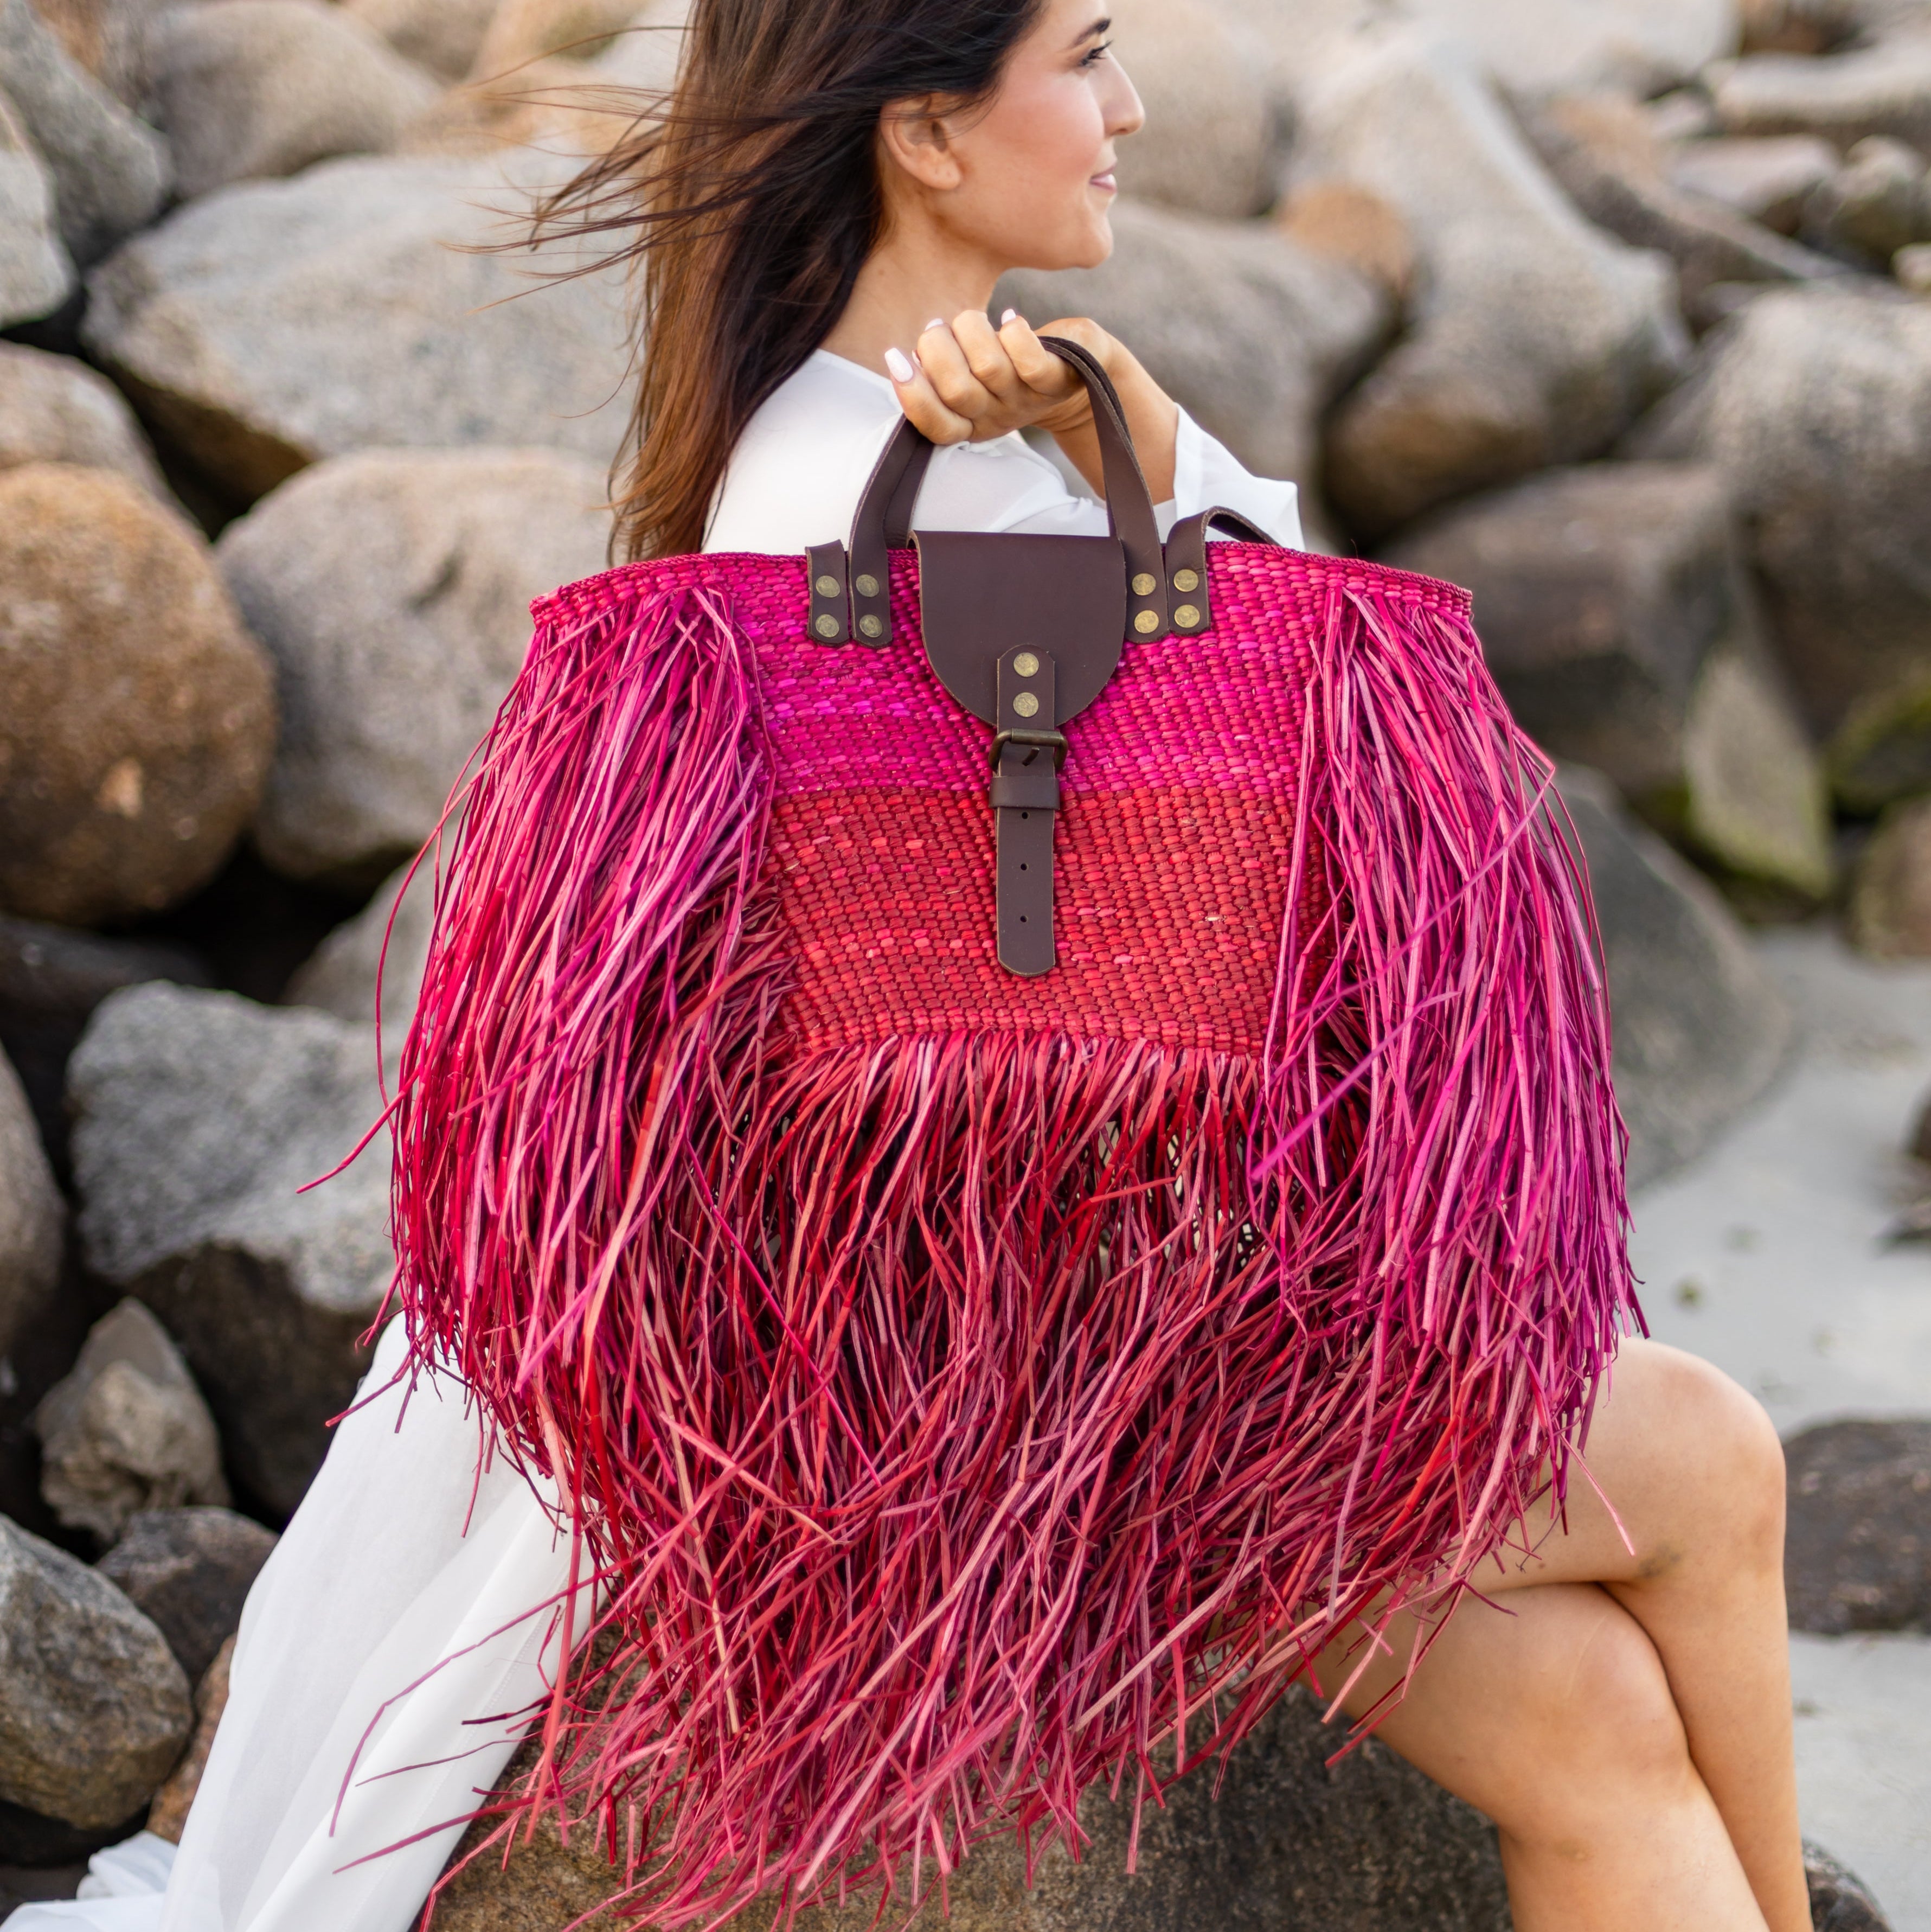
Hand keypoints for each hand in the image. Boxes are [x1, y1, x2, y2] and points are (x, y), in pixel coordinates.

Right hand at [885, 310, 1113, 445]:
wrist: (1083, 373)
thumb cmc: (1017, 369)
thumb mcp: (976, 377)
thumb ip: (942, 372)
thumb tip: (906, 357)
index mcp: (974, 424)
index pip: (937, 427)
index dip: (913, 395)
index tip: (896, 357)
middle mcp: (999, 418)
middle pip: (958, 392)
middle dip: (937, 350)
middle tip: (936, 327)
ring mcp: (1028, 400)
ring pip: (989, 368)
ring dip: (970, 331)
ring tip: (970, 319)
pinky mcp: (1057, 378)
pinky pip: (1029, 359)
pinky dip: (1013, 332)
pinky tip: (1011, 319)